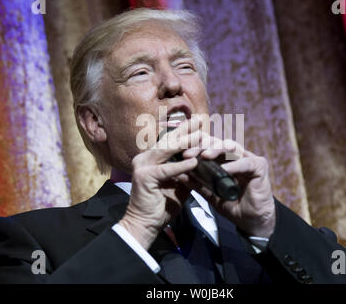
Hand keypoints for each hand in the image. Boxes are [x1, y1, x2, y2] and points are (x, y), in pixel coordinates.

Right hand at [118, 117, 202, 248]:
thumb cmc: (161, 206)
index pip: (169, 141)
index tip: (198, 124)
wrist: (145, 224)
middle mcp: (144, 158)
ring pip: (167, 150)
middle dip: (185, 130)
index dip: (183, 131)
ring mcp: (142, 165)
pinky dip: (181, 166)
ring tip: (201, 136)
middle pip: (168, 140)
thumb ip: (187, 172)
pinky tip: (194, 162)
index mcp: (151, 158)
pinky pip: (167, 169)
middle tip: (200, 121)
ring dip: (185, 143)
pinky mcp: (144, 176)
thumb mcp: (178, 184)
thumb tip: (203, 162)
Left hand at [178, 133, 275, 238]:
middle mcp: (237, 156)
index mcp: (225, 160)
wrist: (251, 221)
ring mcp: (249, 159)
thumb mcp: (211, 194)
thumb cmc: (233, 205)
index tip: (182, 154)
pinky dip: (234, 165)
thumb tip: (179, 175)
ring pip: (232, 147)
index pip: (209, 147)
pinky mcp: (259, 166)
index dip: (196, 148)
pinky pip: (246, 162)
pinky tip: (225, 169)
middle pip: (219, 143)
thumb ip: (197, 184)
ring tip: (205, 156)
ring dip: (217, 149)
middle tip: (189, 153)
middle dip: (203, 146)